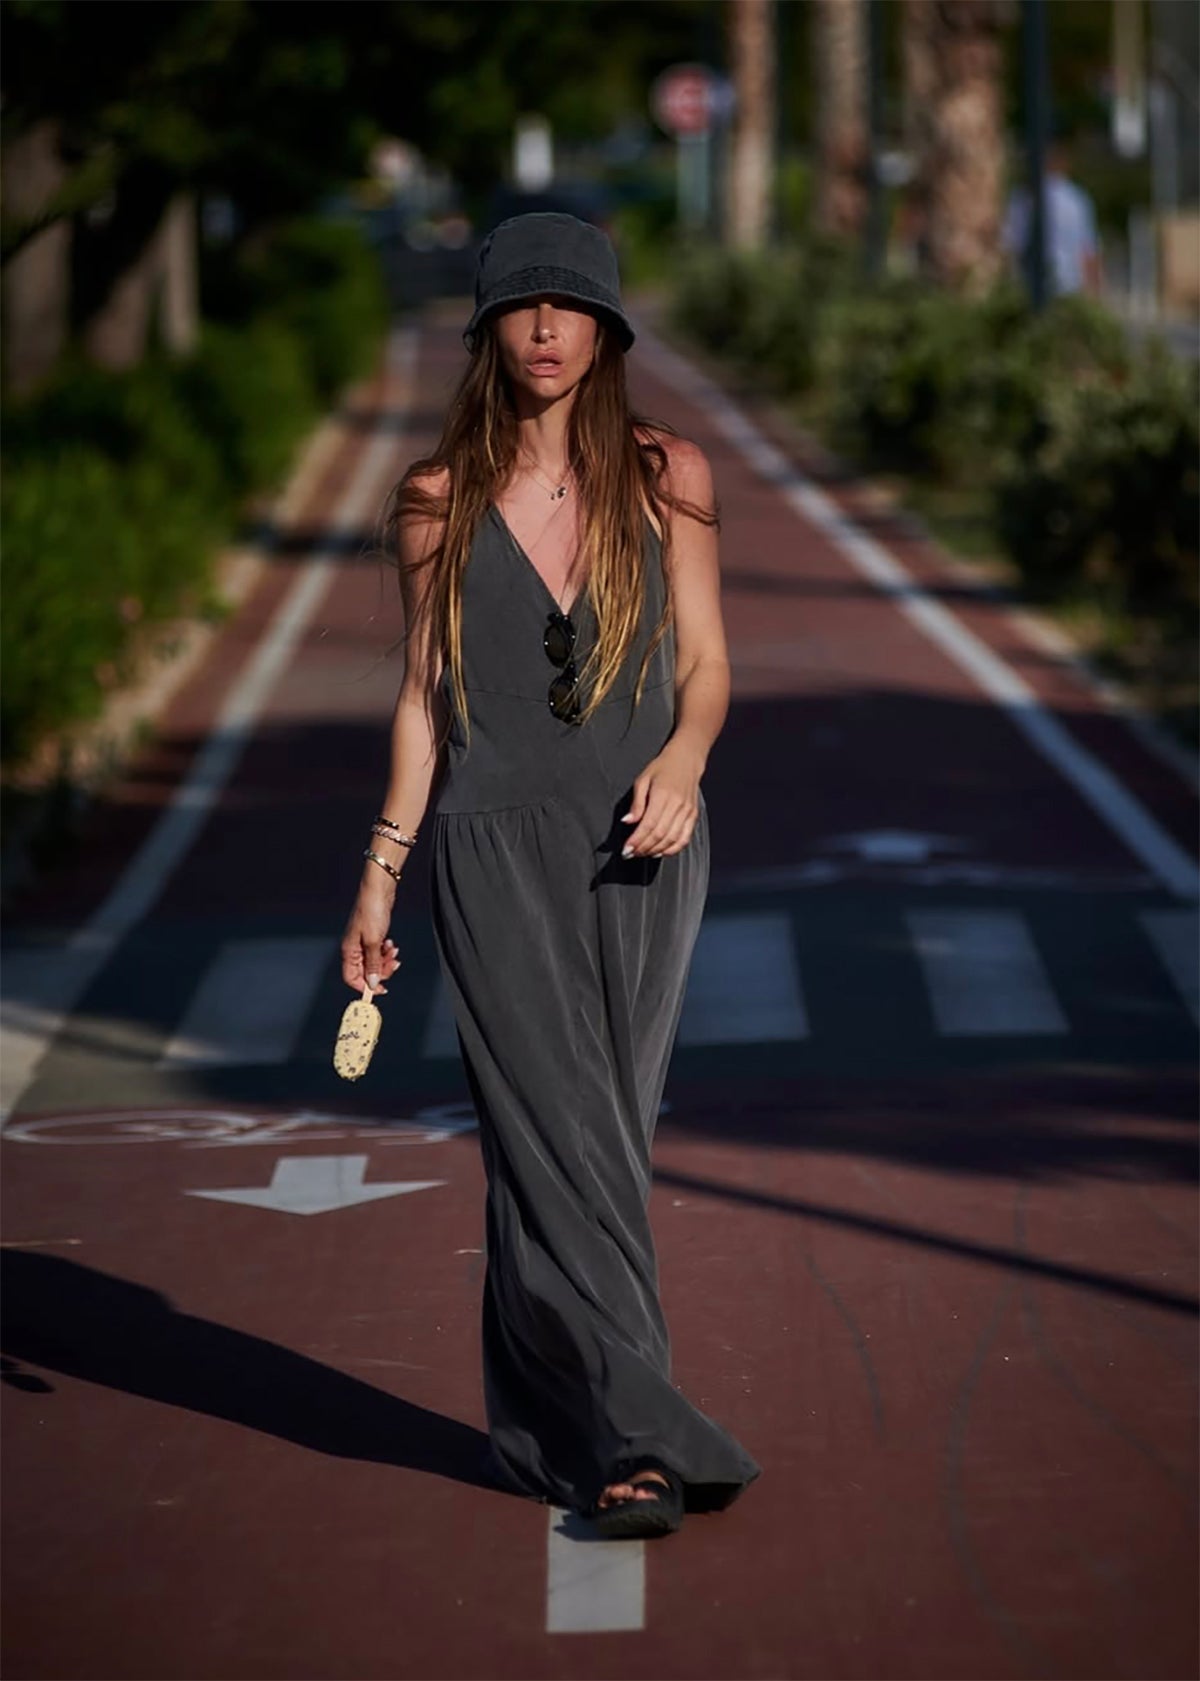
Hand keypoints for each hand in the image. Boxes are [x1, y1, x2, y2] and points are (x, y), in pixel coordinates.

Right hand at [341, 891, 401, 995]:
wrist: (379, 890)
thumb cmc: (371, 910)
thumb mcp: (374, 941)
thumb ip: (373, 964)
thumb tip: (372, 983)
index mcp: (349, 950)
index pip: (351, 978)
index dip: (364, 986)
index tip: (380, 989)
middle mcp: (354, 948)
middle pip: (365, 972)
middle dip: (381, 971)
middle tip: (393, 965)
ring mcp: (363, 942)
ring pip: (374, 962)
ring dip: (386, 960)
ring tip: (393, 951)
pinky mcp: (372, 936)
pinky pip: (379, 952)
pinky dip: (387, 952)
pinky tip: (391, 944)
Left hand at [620, 739, 703, 858]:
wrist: (686, 760)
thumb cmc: (663, 768)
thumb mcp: (643, 780)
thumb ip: (636, 803)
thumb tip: (627, 821)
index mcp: (663, 794)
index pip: (648, 824)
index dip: (637, 840)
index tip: (626, 849)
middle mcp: (677, 804)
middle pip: (659, 835)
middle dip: (643, 848)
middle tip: (631, 853)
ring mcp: (687, 811)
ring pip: (671, 839)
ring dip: (655, 850)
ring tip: (643, 853)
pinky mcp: (693, 816)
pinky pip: (684, 839)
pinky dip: (672, 849)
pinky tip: (660, 851)